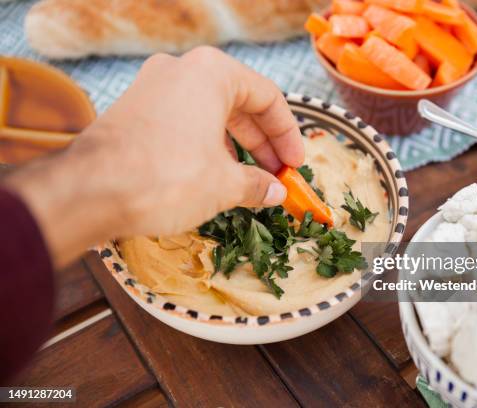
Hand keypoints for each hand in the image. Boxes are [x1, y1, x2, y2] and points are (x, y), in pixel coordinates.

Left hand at [3, 47, 303, 266]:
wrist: (90, 192)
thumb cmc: (164, 178)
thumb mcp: (224, 184)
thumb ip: (257, 184)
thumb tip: (274, 192)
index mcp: (211, 73)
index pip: (267, 98)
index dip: (288, 135)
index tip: (295, 164)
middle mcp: (179, 70)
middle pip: (238, 104)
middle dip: (262, 143)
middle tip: (277, 173)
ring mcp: (151, 88)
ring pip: (208, 115)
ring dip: (234, 147)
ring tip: (247, 180)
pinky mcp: (133, 111)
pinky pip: (182, 123)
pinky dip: (204, 147)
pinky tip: (212, 176)